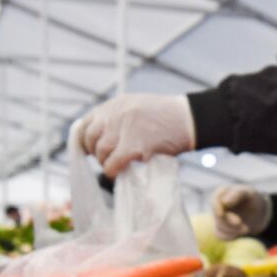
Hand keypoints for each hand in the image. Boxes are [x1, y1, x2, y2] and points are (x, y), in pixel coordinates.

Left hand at [79, 94, 195, 178]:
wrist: (190, 119)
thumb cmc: (168, 118)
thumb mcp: (138, 107)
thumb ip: (119, 118)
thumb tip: (102, 138)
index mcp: (116, 104)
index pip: (87, 122)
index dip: (86, 139)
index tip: (92, 149)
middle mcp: (116, 113)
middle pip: (90, 137)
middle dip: (95, 152)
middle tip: (107, 159)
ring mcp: (124, 128)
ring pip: (100, 151)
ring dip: (105, 162)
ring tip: (116, 165)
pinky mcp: (134, 145)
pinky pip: (112, 163)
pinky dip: (112, 171)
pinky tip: (118, 172)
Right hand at [211, 186, 272, 240]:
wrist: (259, 212)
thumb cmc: (254, 199)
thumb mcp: (250, 193)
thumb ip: (237, 194)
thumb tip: (225, 202)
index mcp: (223, 192)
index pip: (215, 200)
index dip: (217, 208)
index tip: (222, 214)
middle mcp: (217, 204)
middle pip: (217, 216)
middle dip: (230, 223)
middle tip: (246, 229)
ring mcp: (217, 217)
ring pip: (219, 227)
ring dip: (234, 231)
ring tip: (247, 229)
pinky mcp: (220, 227)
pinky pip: (220, 235)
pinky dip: (231, 236)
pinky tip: (240, 233)